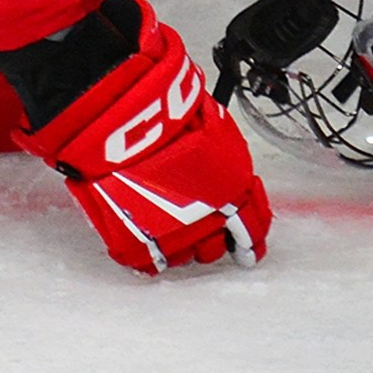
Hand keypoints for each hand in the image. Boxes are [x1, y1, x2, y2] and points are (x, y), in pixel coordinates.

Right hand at [13, 0, 267, 274]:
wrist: (118, 120)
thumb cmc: (161, 110)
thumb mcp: (206, 119)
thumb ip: (216, 146)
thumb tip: (214, 143)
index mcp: (233, 190)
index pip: (254, 224)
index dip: (251, 234)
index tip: (248, 241)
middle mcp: (209, 219)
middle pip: (218, 245)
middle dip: (211, 234)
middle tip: (196, 219)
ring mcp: (173, 235)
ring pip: (187, 255)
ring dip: (181, 242)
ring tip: (167, 224)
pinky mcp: (138, 244)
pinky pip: (151, 263)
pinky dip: (150, 254)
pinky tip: (146, 239)